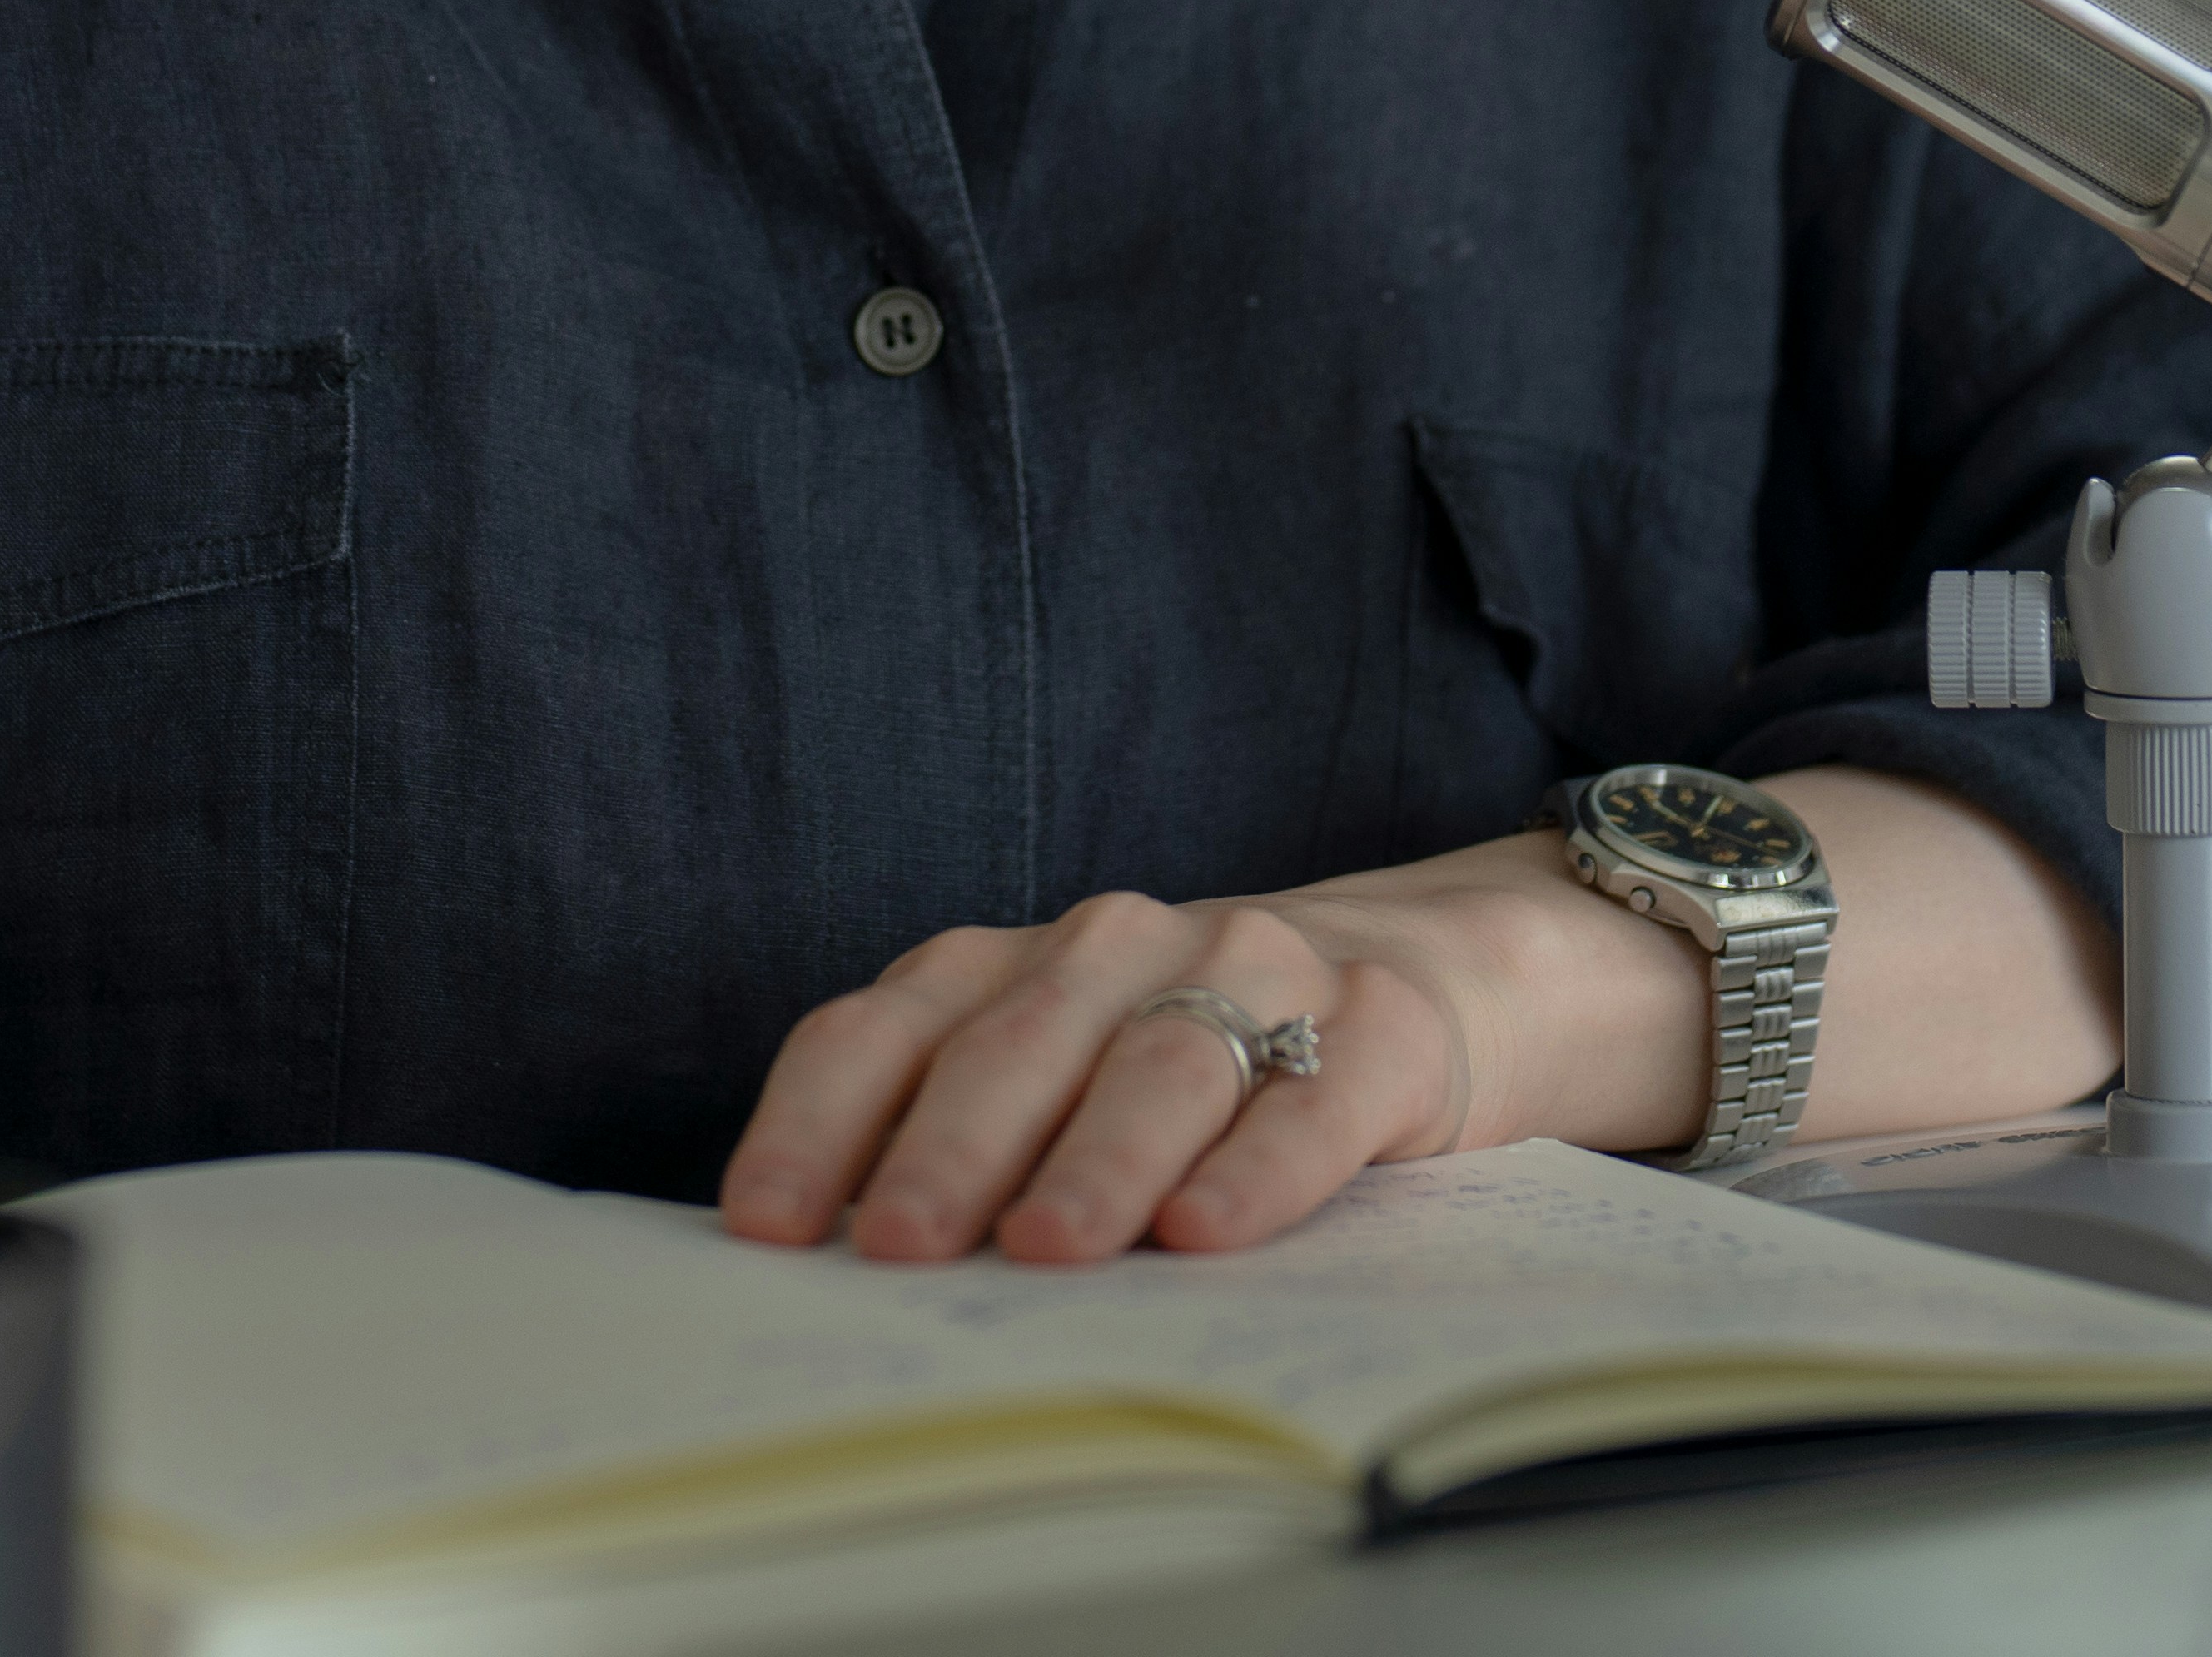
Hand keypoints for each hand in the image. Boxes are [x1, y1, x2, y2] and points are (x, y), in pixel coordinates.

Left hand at [718, 771, 2124, 1267]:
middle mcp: (1128, 942)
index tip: (768, 1228)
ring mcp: (1262, 965)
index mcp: (1025, 962)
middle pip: (1013, 1037)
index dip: (820, 1121)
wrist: (1443, 984)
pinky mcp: (1382, 1020)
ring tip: (1047, 1253)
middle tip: (892, 1249)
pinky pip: (1316, 1090)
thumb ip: (974, 1144)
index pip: (887, 1021)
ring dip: (1095, 1160)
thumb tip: (830, 1271)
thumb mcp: (1081, 1083)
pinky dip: (1261, 1163)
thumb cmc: (1214, 1069)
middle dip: (946, 1149)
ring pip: (1160, 1058)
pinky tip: (1214, 1232)